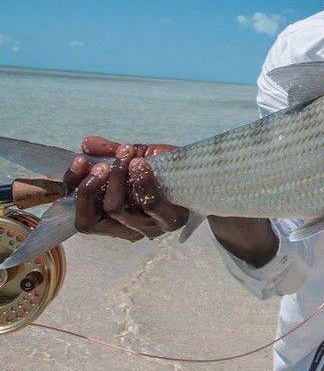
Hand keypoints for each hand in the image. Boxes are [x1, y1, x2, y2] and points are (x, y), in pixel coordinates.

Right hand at [63, 136, 188, 240]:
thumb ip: (110, 152)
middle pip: (88, 221)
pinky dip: (141, 182)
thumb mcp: (134, 157)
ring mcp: (148, 228)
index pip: (79, 213)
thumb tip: (86, 142)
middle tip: (102, 163)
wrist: (204, 177)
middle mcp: (125, 228)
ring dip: (116, 179)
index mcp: (110, 218)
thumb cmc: (164, 168)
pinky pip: (150, 204)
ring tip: (125, 156)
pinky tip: (141, 164)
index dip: (72, 188)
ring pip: (116, 210)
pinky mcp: (170, 221)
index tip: (79, 159)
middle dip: (89, 189)